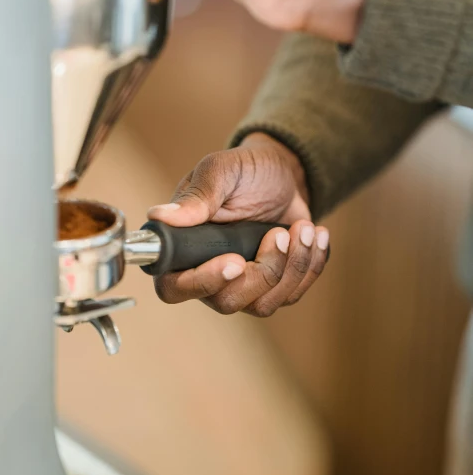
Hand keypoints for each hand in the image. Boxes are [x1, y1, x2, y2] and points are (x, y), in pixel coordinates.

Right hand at [147, 134, 329, 316]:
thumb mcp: (221, 172)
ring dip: (292, 266)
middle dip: (263, 271)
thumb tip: (159, 216)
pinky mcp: (271, 286)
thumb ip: (197, 197)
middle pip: (226, 302)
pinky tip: (315, 235)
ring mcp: (240, 284)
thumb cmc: (246, 170)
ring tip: (303, 228)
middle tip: (279, 235)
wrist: (283, 175)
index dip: (203, 282)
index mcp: (183, 247)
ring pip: (262, 304)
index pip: (174, 287)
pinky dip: (310, 265)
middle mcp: (207, 273)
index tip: (235, 260)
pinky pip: (291, 295)